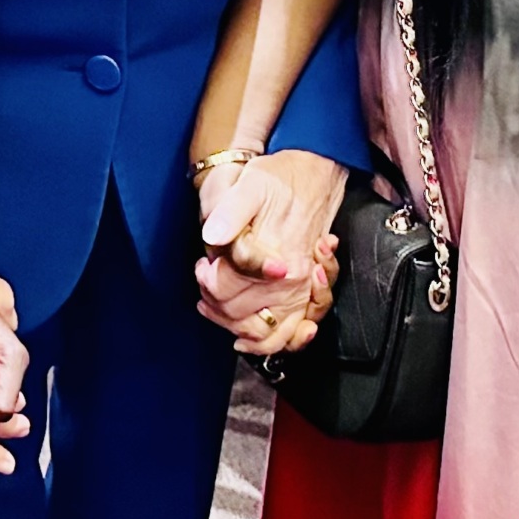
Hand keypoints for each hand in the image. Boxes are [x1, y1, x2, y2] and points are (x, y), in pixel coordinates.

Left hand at [195, 150, 345, 354]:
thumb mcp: (251, 184)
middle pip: (239, 313)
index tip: (203, 265)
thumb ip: (230, 213)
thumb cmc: (282, 180)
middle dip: (214, 300)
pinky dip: (267, 342)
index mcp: (277, 258)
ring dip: (234, 325)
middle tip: (205, 278)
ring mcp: (302, 291)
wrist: (316, 176)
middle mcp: (292, 282)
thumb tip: (211, 236)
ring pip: (263, 332)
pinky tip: (244, 337)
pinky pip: (288, 334)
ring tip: (213, 307)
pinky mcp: (307, 295)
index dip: (206, 279)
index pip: (226, 288)